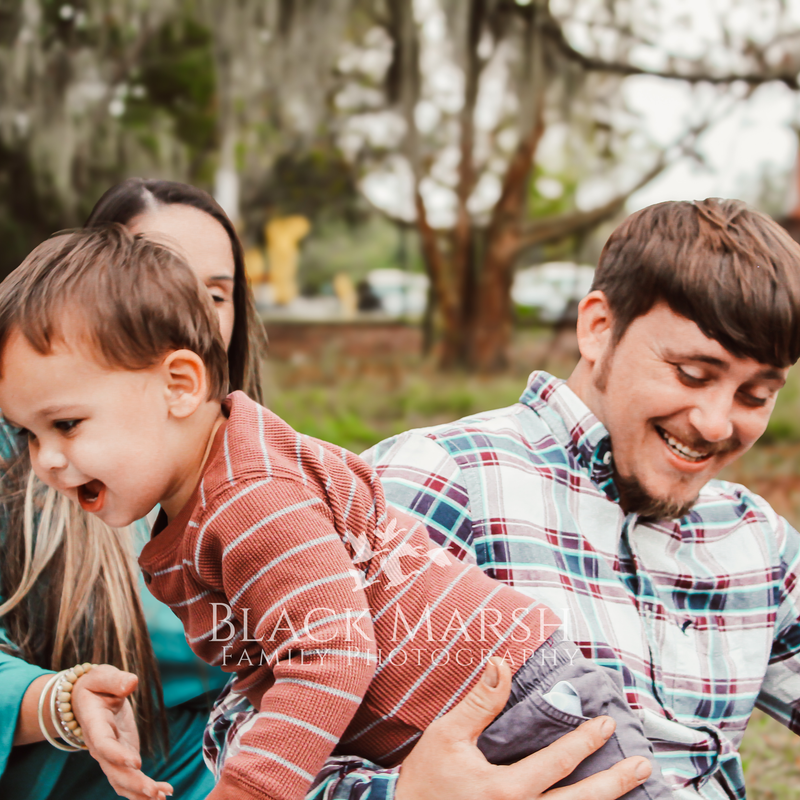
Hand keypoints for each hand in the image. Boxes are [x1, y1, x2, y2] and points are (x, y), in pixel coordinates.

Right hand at [71, 665, 172, 799]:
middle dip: (133, 783)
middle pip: (113, 770)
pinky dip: (144, 789)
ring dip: (140, 792)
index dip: (117, 755)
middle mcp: (100, 747)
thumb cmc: (96, 686)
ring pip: (121, 781)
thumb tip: (131, 683)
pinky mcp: (122, 758)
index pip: (103, 744)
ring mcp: (111, 756)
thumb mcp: (102, 676)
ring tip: (162, 797)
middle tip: (154, 791)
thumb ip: (115, 680)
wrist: (86, 699)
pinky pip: (130, 778)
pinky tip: (164, 793)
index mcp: (95, 725)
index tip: (135, 763)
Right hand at [396, 657, 651, 799]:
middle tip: (643, 765)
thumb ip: (480, 702)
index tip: (606, 723)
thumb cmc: (426, 782)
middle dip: (615, 783)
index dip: (585, 740)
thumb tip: (502, 664)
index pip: (558, 762)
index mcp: (506, 791)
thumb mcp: (448, 736)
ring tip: (632, 788)